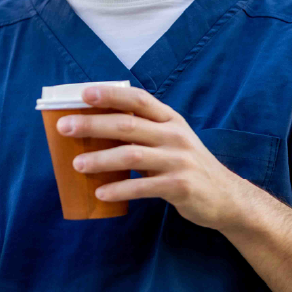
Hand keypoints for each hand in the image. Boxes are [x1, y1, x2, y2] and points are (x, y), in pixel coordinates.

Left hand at [56, 85, 234, 229]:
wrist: (226, 197)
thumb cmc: (187, 166)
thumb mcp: (171, 140)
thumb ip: (143, 132)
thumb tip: (96, 128)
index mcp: (170, 119)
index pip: (138, 99)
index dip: (110, 94)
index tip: (83, 93)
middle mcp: (175, 135)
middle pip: (128, 125)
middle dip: (93, 124)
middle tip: (65, 128)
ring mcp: (179, 160)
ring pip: (132, 155)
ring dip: (101, 159)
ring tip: (77, 164)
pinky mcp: (180, 186)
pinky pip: (144, 186)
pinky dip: (120, 189)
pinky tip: (101, 192)